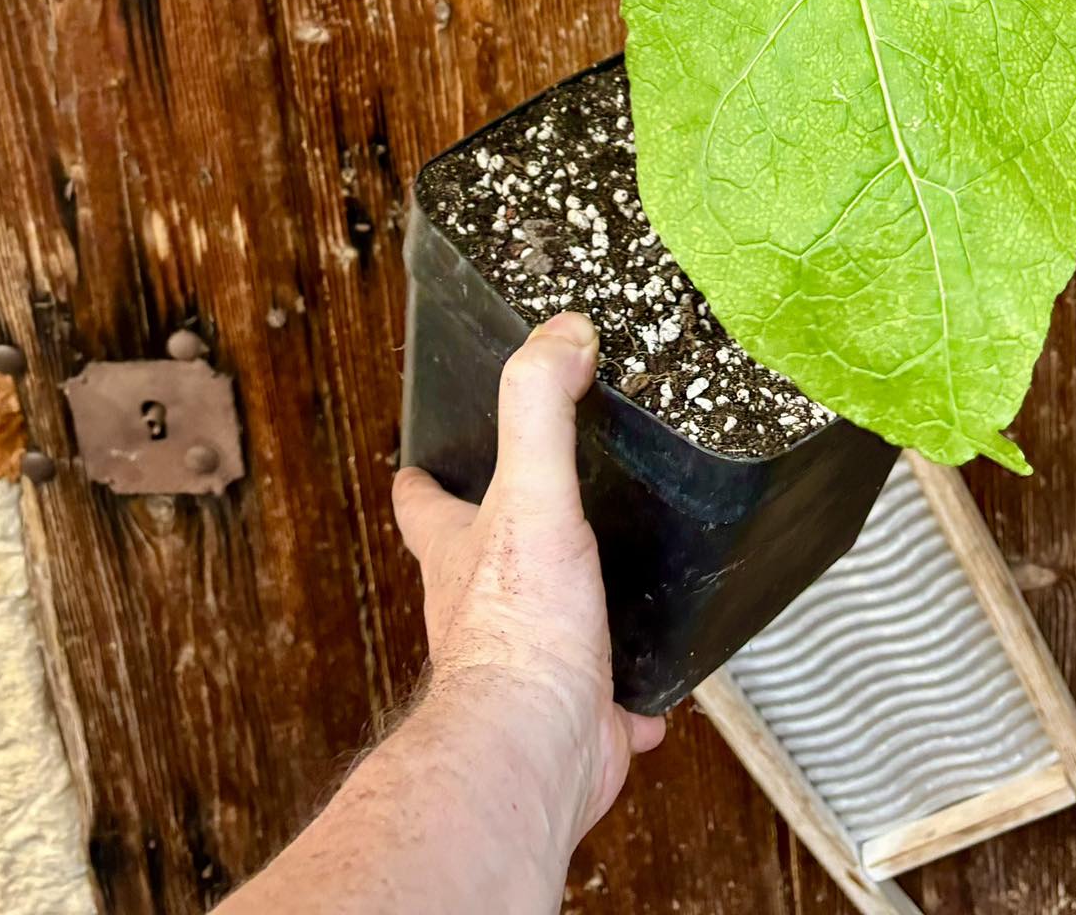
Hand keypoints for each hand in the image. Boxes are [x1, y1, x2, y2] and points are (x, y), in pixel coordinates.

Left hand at [392, 312, 664, 858]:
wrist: (540, 745)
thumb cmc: (520, 626)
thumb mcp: (531, 492)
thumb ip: (539, 406)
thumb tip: (560, 331)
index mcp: (462, 553)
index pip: (426, 504)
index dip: (422, 482)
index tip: (417, 465)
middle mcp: (482, 608)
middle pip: (478, 564)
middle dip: (498, 542)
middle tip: (529, 513)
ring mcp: (531, 662)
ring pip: (547, 627)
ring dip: (573, 610)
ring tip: (610, 585)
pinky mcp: (582, 710)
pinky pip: (613, 694)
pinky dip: (634, 689)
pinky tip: (658, 685)